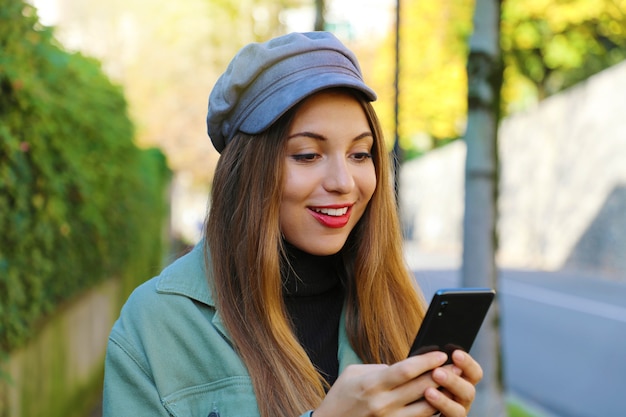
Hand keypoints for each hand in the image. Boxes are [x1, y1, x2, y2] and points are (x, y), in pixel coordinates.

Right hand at [313, 351, 447, 416]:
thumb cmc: (341, 396)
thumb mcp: (354, 373)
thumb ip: (380, 369)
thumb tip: (405, 367)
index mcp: (372, 384)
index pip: (406, 370)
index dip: (426, 361)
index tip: (441, 354)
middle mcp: (382, 404)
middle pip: (420, 388)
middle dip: (441, 375)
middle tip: (457, 366)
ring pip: (425, 408)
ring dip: (442, 395)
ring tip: (454, 384)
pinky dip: (431, 411)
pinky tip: (440, 402)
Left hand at [424, 350, 482, 416]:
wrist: (411, 405)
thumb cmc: (419, 385)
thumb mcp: (426, 372)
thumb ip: (432, 365)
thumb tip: (431, 351)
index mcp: (462, 382)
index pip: (474, 373)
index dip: (468, 363)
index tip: (455, 354)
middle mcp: (462, 399)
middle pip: (469, 391)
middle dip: (453, 381)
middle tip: (437, 372)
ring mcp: (456, 413)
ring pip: (460, 409)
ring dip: (444, 399)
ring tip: (428, 391)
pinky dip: (440, 409)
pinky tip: (428, 400)